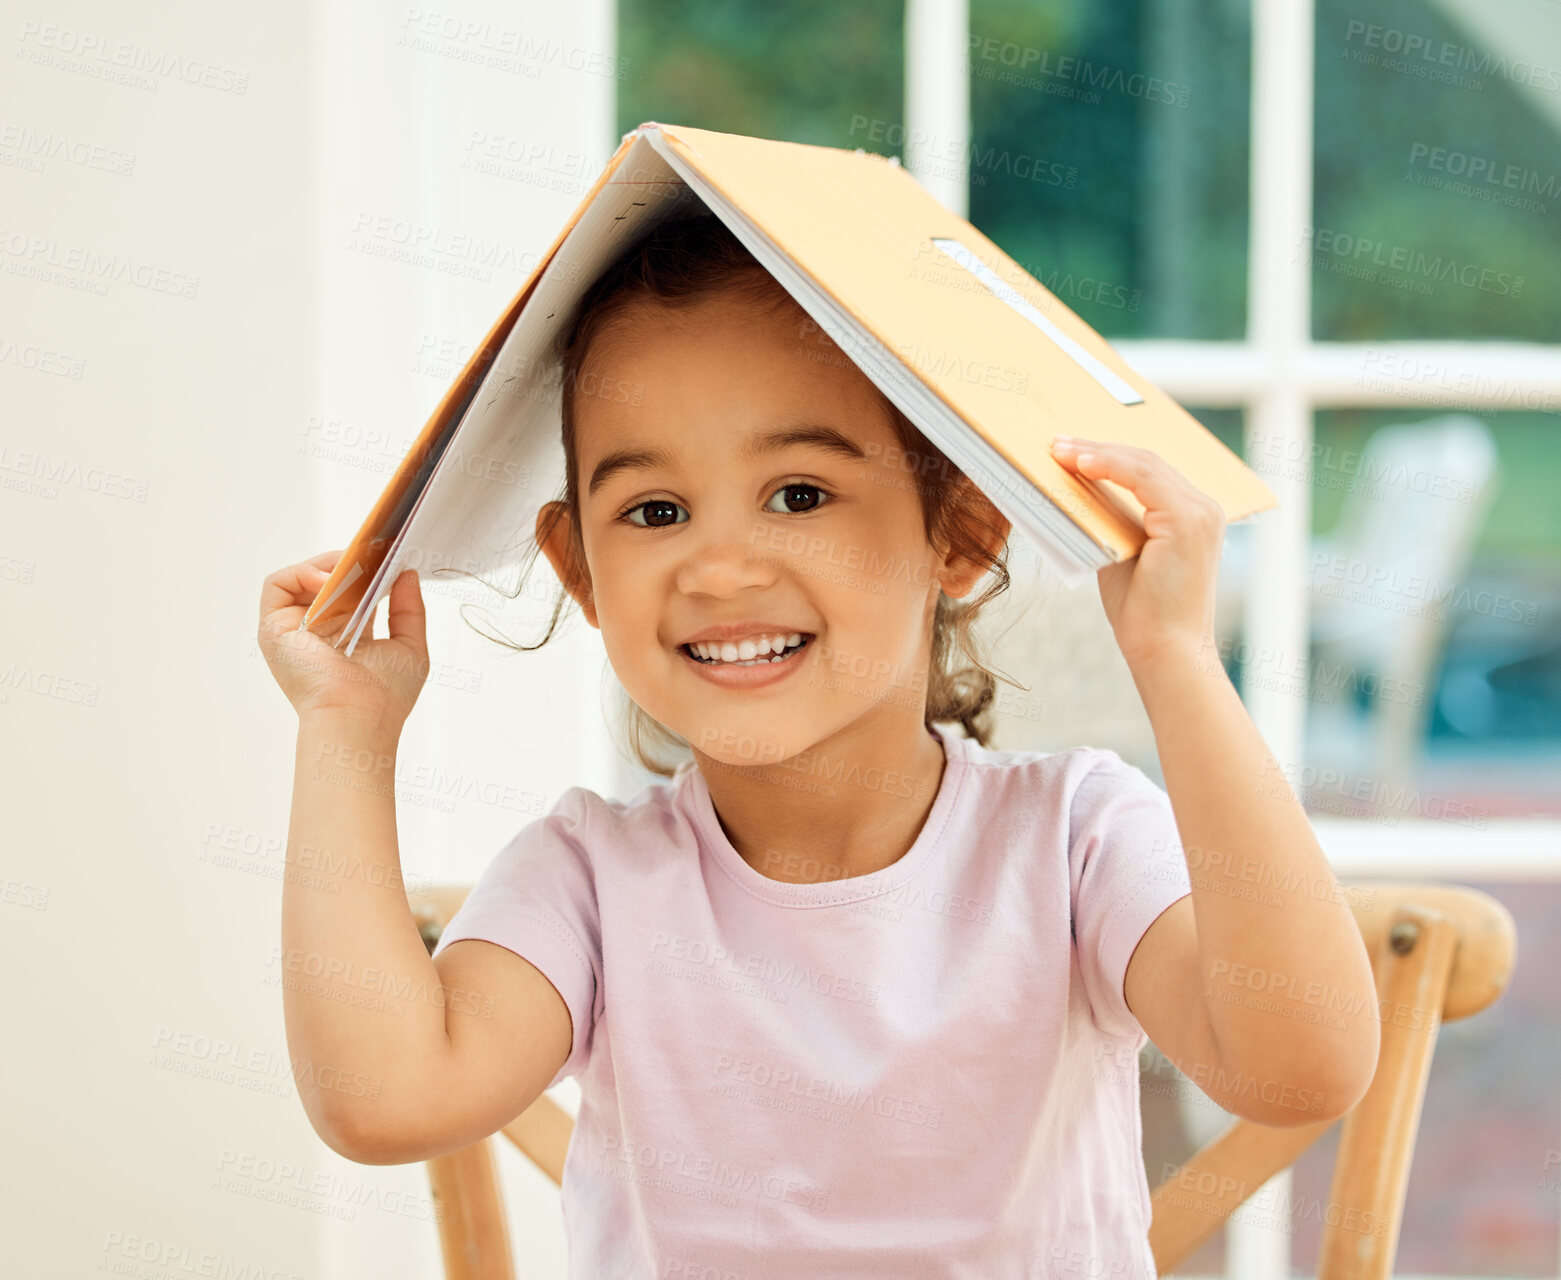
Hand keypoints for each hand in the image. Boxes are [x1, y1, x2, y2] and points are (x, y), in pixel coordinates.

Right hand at [257, 550, 429, 729]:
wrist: (359, 714)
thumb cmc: (384, 695)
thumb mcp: (410, 645)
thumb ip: (410, 609)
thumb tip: (407, 575)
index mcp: (348, 636)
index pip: (351, 593)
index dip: (367, 573)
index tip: (387, 558)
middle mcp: (318, 632)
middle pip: (326, 582)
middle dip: (349, 563)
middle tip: (372, 554)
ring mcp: (295, 629)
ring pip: (302, 579)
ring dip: (327, 565)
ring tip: (352, 567)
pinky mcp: (274, 628)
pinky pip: (277, 585)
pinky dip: (302, 573)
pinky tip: (328, 581)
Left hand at [1049, 436, 1225, 669]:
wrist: (1164, 650)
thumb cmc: (1142, 611)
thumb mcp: (1121, 553)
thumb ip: (1112, 520)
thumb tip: (1077, 490)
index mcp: (1192, 515)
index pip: (1148, 471)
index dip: (1108, 456)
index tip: (1070, 450)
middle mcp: (1204, 508)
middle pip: (1146, 461)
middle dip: (1098, 448)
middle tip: (1057, 443)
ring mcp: (1199, 512)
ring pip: (1143, 464)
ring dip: (1097, 453)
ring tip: (1059, 450)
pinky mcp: (1187, 520)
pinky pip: (1143, 478)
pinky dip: (1109, 466)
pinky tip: (1080, 464)